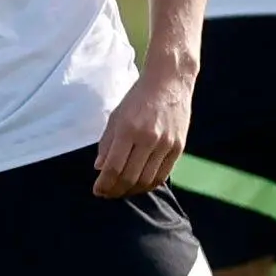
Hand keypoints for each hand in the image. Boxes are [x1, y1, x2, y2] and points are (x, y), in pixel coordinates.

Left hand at [93, 63, 193, 198]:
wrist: (170, 81)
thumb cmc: (138, 97)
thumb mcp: (116, 116)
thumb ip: (107, 142)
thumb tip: (99, 167)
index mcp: (128, 129)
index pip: (113, 167)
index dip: (104, 184)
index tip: (97, 190)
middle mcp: (148, 138)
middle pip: (130, 177)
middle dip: (115, 190)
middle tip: (107, 194)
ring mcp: (165, 144)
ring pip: (146, 180)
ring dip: (132, 190)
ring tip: (122, 191)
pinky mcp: (179, 147)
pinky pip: (163, 175)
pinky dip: (149, 184)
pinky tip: (140, 184)